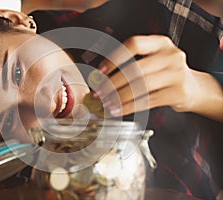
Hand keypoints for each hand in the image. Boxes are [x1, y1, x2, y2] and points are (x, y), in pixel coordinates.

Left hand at [94, 35, 222, 120]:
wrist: (193, 87)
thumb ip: (130, 63)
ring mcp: (177, 73)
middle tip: (99, 93)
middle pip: (135, 68)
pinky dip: (130, 107)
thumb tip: (100, 78)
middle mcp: (171, 55)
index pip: (134, 44)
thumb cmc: (165, 73)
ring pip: (141, 86)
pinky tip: (119, 110)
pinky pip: (148, 101)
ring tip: (107, 103)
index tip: (100, 72)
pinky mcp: (178, 92)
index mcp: (161, 43)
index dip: (114, 58)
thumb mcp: (153, 60)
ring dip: (119, 97)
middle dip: (112, 83)